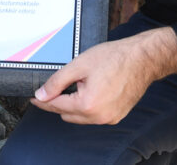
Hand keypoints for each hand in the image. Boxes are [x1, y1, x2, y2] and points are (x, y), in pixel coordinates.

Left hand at [29, 28, 176, 124]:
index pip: (56, 106)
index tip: (34, 98)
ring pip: (80, 116)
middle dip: (60, 101)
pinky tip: (93, 89)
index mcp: (87, 104)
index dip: (42, 100)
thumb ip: (57, 81)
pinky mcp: (117, 116)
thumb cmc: (114, 58)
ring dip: (74, 104)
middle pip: (66, 114)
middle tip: (61, 83)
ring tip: (81, 82)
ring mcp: (109, 118)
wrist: (142, 59)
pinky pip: (94, 115)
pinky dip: (88, 106)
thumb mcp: (79, 65)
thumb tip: (42, 93)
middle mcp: (98, 116)